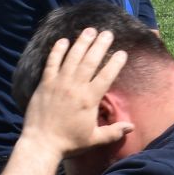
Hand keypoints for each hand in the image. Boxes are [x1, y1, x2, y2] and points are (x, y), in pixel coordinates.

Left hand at [21, 27, 134, 157]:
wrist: (42, 144)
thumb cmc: (69, 142)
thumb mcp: (94, 139)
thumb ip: (113, 132)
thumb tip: (131, 127)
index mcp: (89, 99)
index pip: (106, 76)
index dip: (115, 63)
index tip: (122, 53)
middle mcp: (75, 87)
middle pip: (90, 61)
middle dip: (100, 45)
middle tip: (107, 33)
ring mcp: (59, 83)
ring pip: (72, 58)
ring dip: (81, 43)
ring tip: (89, 30)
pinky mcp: (45, 84)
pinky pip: (52, 63)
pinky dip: (57, 51)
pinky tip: (63, 41)